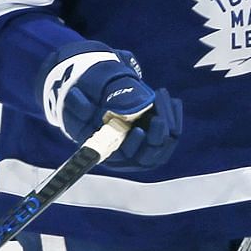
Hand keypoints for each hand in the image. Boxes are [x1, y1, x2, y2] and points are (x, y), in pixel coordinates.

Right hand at [52, 49, 182, 170]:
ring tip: (160, 94)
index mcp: (110, 151)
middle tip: (158, 117)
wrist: (103, 94)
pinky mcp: (159, 136)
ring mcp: (147, 146)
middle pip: (150, 154)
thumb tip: (75, 98)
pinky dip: (174, 115)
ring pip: (165, 141)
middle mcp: (130, 155)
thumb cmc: (89, 101)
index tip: (137, 129)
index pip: (125, 156)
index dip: (133, 145)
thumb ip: (77, 103)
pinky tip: (171, 100)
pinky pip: (174, 132)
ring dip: (168, 120)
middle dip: (156, 136)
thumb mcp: (80, 101)